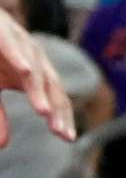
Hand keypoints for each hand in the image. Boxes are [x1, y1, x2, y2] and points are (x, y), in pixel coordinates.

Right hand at [0, 9, 74, 144]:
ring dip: (38, 90)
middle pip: (50, 86)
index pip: (55, 97)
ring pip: (33, 69)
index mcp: (35, 73)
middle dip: (57, 109)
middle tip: (61, 132)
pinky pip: (13, 45)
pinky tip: (26, 71)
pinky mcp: (2, 32)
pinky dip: (19, 57)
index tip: (68, 139)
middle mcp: (33, 59)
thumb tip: (4, 145)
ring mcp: (20, 44)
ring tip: (43, 111)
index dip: (62, 117)